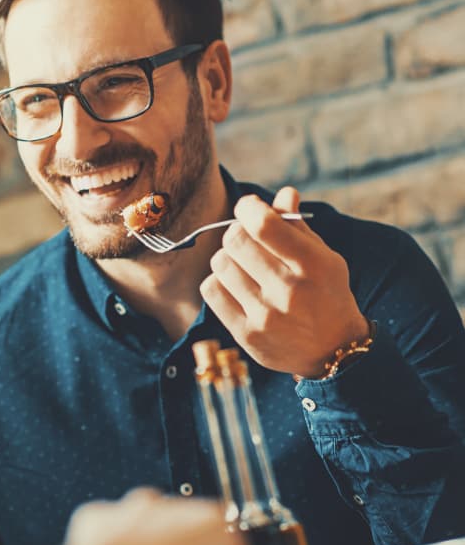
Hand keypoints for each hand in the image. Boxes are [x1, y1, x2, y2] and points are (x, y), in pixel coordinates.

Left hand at [200, 187, 369, 377]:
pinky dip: (218, 281)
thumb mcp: (323, 257)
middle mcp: (288, 290)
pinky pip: (211, 291)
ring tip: (243, 265)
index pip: (263, 224)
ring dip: (227, 258)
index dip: (248, 208)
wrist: (333, 352)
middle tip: (246, 238)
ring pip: (219, 264)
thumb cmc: (325, 293)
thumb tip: (284, 192)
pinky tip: (234, 285)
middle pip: (235, 241)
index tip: (249, 208)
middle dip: (237, 232)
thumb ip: (298, 226)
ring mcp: (265, 315)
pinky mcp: (246, 334)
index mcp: (312, 265)